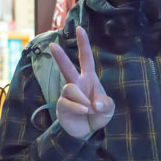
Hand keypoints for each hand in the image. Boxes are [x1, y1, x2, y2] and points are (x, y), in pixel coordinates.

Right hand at [48, 26, 113, 140]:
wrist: (87, 131)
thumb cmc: (98, 114)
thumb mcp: (108, 109)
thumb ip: (106, 104)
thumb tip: (95, 104)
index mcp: (89, 78)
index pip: (86, 58)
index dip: (83, 44)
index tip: (79, 28)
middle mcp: (76, 83)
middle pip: (66, 67)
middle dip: (60, 56)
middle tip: (52, 45)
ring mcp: (68, 94)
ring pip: (70, 88)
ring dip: (82, 99)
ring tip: (89, 109)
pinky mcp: (61, 105)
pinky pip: (67, 102)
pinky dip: (77, 107)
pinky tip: (84, 112)